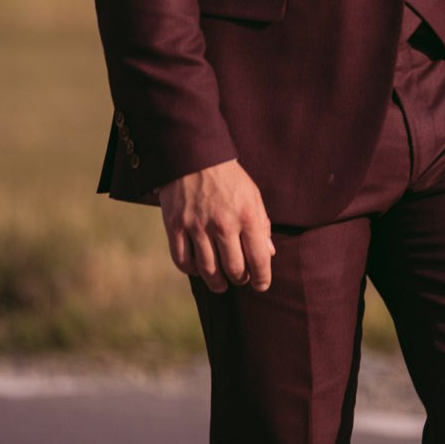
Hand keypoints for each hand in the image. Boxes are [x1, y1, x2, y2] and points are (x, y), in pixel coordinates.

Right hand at [156, 158, 274, 292]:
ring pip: (208, 270)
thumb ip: (261, 225)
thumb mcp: (253, 196)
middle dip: (239, 279)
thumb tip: (269, 254)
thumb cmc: (229, 179)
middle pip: (233, 269)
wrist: (194, 157)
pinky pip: (183, 261)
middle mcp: (222, 224)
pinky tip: (199, 269)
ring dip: (216, 282)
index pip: (258, 259)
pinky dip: (192, 271)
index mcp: (247, 215)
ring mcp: (197, 226)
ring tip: (221, 284)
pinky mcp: (175, 227)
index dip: (262, 278)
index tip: (261, 286)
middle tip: (240, 279)